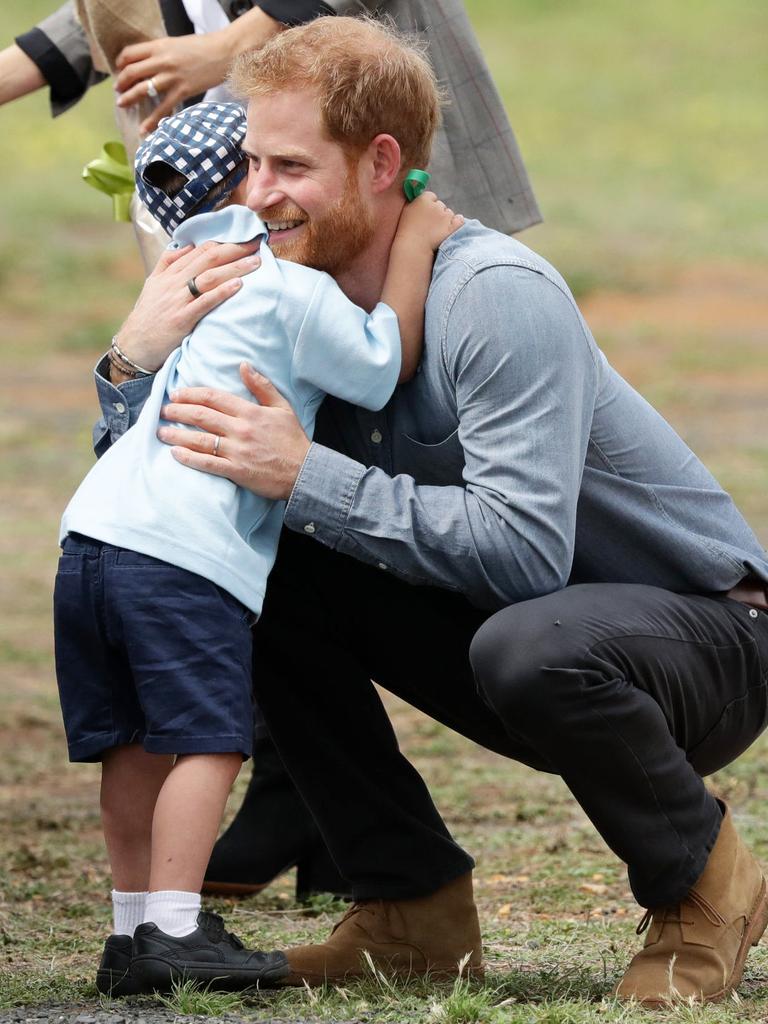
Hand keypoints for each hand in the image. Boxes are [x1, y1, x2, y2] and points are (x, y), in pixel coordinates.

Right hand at [113, 241, 261, 377]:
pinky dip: (222, 291)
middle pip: (208, 259)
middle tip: (256, 244)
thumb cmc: (147, 316)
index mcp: (169, 273)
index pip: (200, 251)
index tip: (243, 238)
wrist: (135, 345)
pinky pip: (205, 302)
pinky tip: (239, 284)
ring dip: (235, 268)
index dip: (223, 242)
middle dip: (234, 249)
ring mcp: (178, 300)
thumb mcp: (153, 283)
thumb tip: (187, 245)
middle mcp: (174, 282)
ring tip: (256, 263)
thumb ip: (168, 262)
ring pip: (209, 277)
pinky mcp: (183, 319)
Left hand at [115, 34, 230, 132]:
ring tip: (122, 105)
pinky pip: (162, 109)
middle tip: (118, 91)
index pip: (130, 53)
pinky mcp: (182, 91)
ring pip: (142, 90)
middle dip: (121, 83)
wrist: (224, 53)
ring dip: (129, 99)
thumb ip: (162, 53)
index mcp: (159, 46)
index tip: (119, 70)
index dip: (121, 62)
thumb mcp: (177, 44)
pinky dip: (151, 121)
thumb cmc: (203, 48)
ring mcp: (171, 77)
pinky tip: (144, 129)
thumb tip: (150, 65)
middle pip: (131, 72)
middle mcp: (162, 60)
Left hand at [157, 363, 310, 500]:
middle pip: (202, 416)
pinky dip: (189, 458)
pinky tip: (175, 454)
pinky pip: (208, 463)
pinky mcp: (237, 471)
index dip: (191, 394)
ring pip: (200, 439)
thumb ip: (262, 386)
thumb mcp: (282, 407)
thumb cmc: (293, 440)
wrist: (305, 472)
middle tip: (163, 410)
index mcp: (250, 412)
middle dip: (178, 411)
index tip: (176, 394)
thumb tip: (243, 365)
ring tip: (160, 432)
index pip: (214, 398)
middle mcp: (241, 430)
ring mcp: (237, 451)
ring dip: (176, 434)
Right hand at [396, 191, 463, 252]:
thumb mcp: (406, 210)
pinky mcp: (452, 227)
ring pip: (449, 213)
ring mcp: (445, 216)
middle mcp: (436, 205)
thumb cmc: (406, 231)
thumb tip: (419, 191)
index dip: (429, 206)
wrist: (413, 248)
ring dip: (445, 220)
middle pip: (441, 205)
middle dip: (437, 213)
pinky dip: (457, 223)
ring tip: (435, 231)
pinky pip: (459, 220)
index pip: (431, 197)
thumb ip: (414, 200)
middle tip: (429, 225)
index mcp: (424, 199)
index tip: (425, 215)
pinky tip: (450, 228)